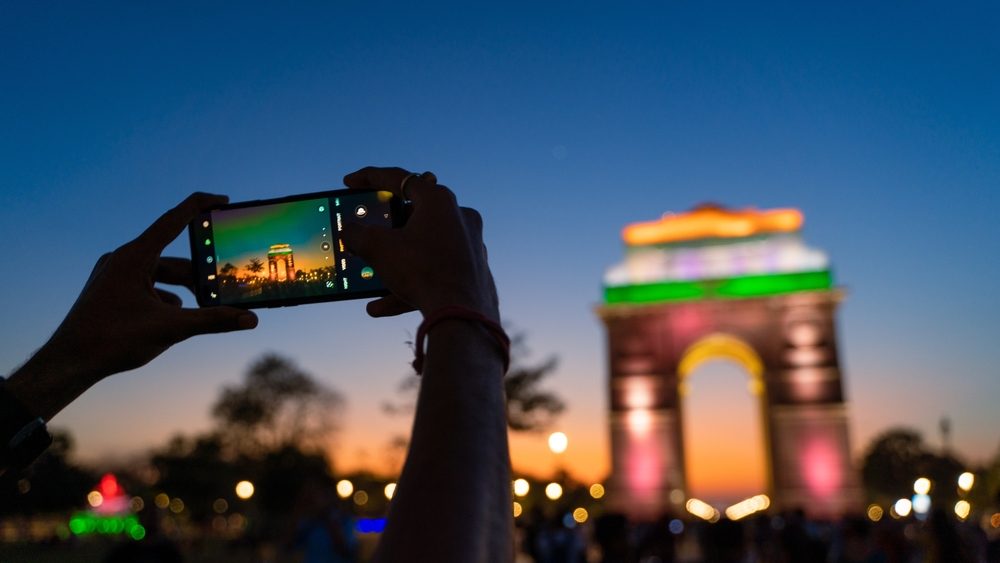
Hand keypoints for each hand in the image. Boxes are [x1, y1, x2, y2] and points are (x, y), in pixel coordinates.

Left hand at [32, 192, 257, 384]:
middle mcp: (122, 259)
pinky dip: (164, 298)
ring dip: (183, 289)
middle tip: (221, 287)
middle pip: (172, 257)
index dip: (201, 206)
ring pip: (159, 274)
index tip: (223, 201)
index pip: (174, 220)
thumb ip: (214, 321)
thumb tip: (250, 319)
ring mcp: (114, 274)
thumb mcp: (171, 329)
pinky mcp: (111, 290)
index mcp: (134, 257)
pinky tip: (173, 316)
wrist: (69, 362)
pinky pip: (145, 285)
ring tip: (201, 307)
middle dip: (198, 273)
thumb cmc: (112, 340)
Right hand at [340, 166, 498, 320]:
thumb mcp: (378, 248)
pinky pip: (434, 271)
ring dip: (393, 263)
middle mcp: (459, 216)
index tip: (349, 183)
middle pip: (413, 214)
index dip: (369, 178)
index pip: (399, 178)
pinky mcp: (471, 270)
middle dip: (384, 228)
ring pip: (421, 248)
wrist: (461, 315)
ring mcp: (468, 244)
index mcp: (438, 200)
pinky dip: (409, 284)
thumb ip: (357, 234)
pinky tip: (381, 305)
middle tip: (367, 231)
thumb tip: (349, 231)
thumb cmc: (423, 271)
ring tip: (367, 278)